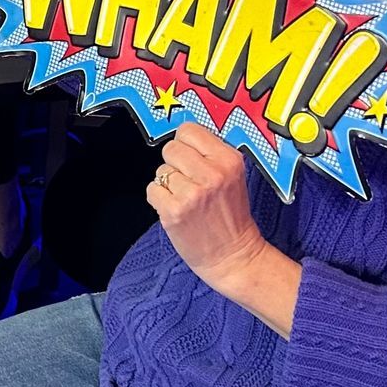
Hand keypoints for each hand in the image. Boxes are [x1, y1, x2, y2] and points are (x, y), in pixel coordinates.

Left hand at [147, 126, 269, 289]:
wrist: (233, 256)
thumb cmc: (231, 217)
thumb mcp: (233, 176)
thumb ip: (211, 154)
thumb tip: (184, 135)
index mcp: (229, 160)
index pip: (189, 129)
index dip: (185, 143)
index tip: (190, 156)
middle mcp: (212, 174)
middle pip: (171, 148)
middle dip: (175, 164)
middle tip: (188, 182)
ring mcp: (192, 193)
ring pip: (161, 170)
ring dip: (168, 185)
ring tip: (186, 200)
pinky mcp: (174, 211)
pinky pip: (152, 190)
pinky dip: (159, 200)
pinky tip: (177, 210)